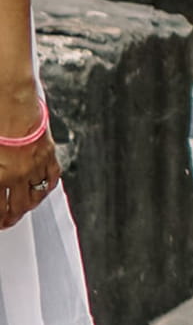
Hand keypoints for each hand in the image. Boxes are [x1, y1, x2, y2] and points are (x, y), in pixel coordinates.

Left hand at [0, 90, 58, 230]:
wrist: (10, 102)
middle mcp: (17, 174)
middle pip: (18, 207)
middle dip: (11, 218)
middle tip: (7, 222)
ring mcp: (35, 165)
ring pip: (36, 196)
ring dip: (29, 206)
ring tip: (23, 209)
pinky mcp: (49, 154)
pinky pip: (52, 178)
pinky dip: (48, 188)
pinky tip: (42, 190)